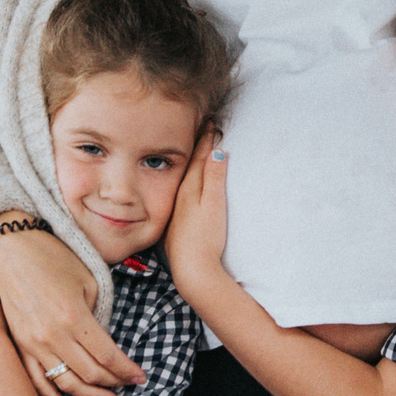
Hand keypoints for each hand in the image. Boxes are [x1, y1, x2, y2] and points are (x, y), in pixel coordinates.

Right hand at [0, 219, 141, 395]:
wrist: (11, 247)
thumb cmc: (53, 257)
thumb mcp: (87, 281)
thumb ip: (97, 316)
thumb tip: (103, 343)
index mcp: (74, 317)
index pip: (107, 356)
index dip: (126, 371)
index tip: (140, 377)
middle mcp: (52, 335)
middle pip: (90, 373)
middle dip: (113, 384)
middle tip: (127, 386)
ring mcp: (32, 342)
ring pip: (64, 382)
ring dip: (88, 395)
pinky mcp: (18, 344)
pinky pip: (35, 379)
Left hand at [167, 139, 231, 292]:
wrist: (192, 271)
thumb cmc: (205, 239)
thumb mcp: (214, 205)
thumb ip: (214, 179)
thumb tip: (218, 151)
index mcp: (189, 190)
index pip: (198, 158)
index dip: (206, 140)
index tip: (211, 123)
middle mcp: (180, 198)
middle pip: (189, 167)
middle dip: (198, 148)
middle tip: (205, 130)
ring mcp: (177, 213)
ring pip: (184, 181)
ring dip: (192, 166)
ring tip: (197, 154)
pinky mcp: (178, 226)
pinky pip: (182, 196)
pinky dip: (187, 184)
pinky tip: (188, 189)